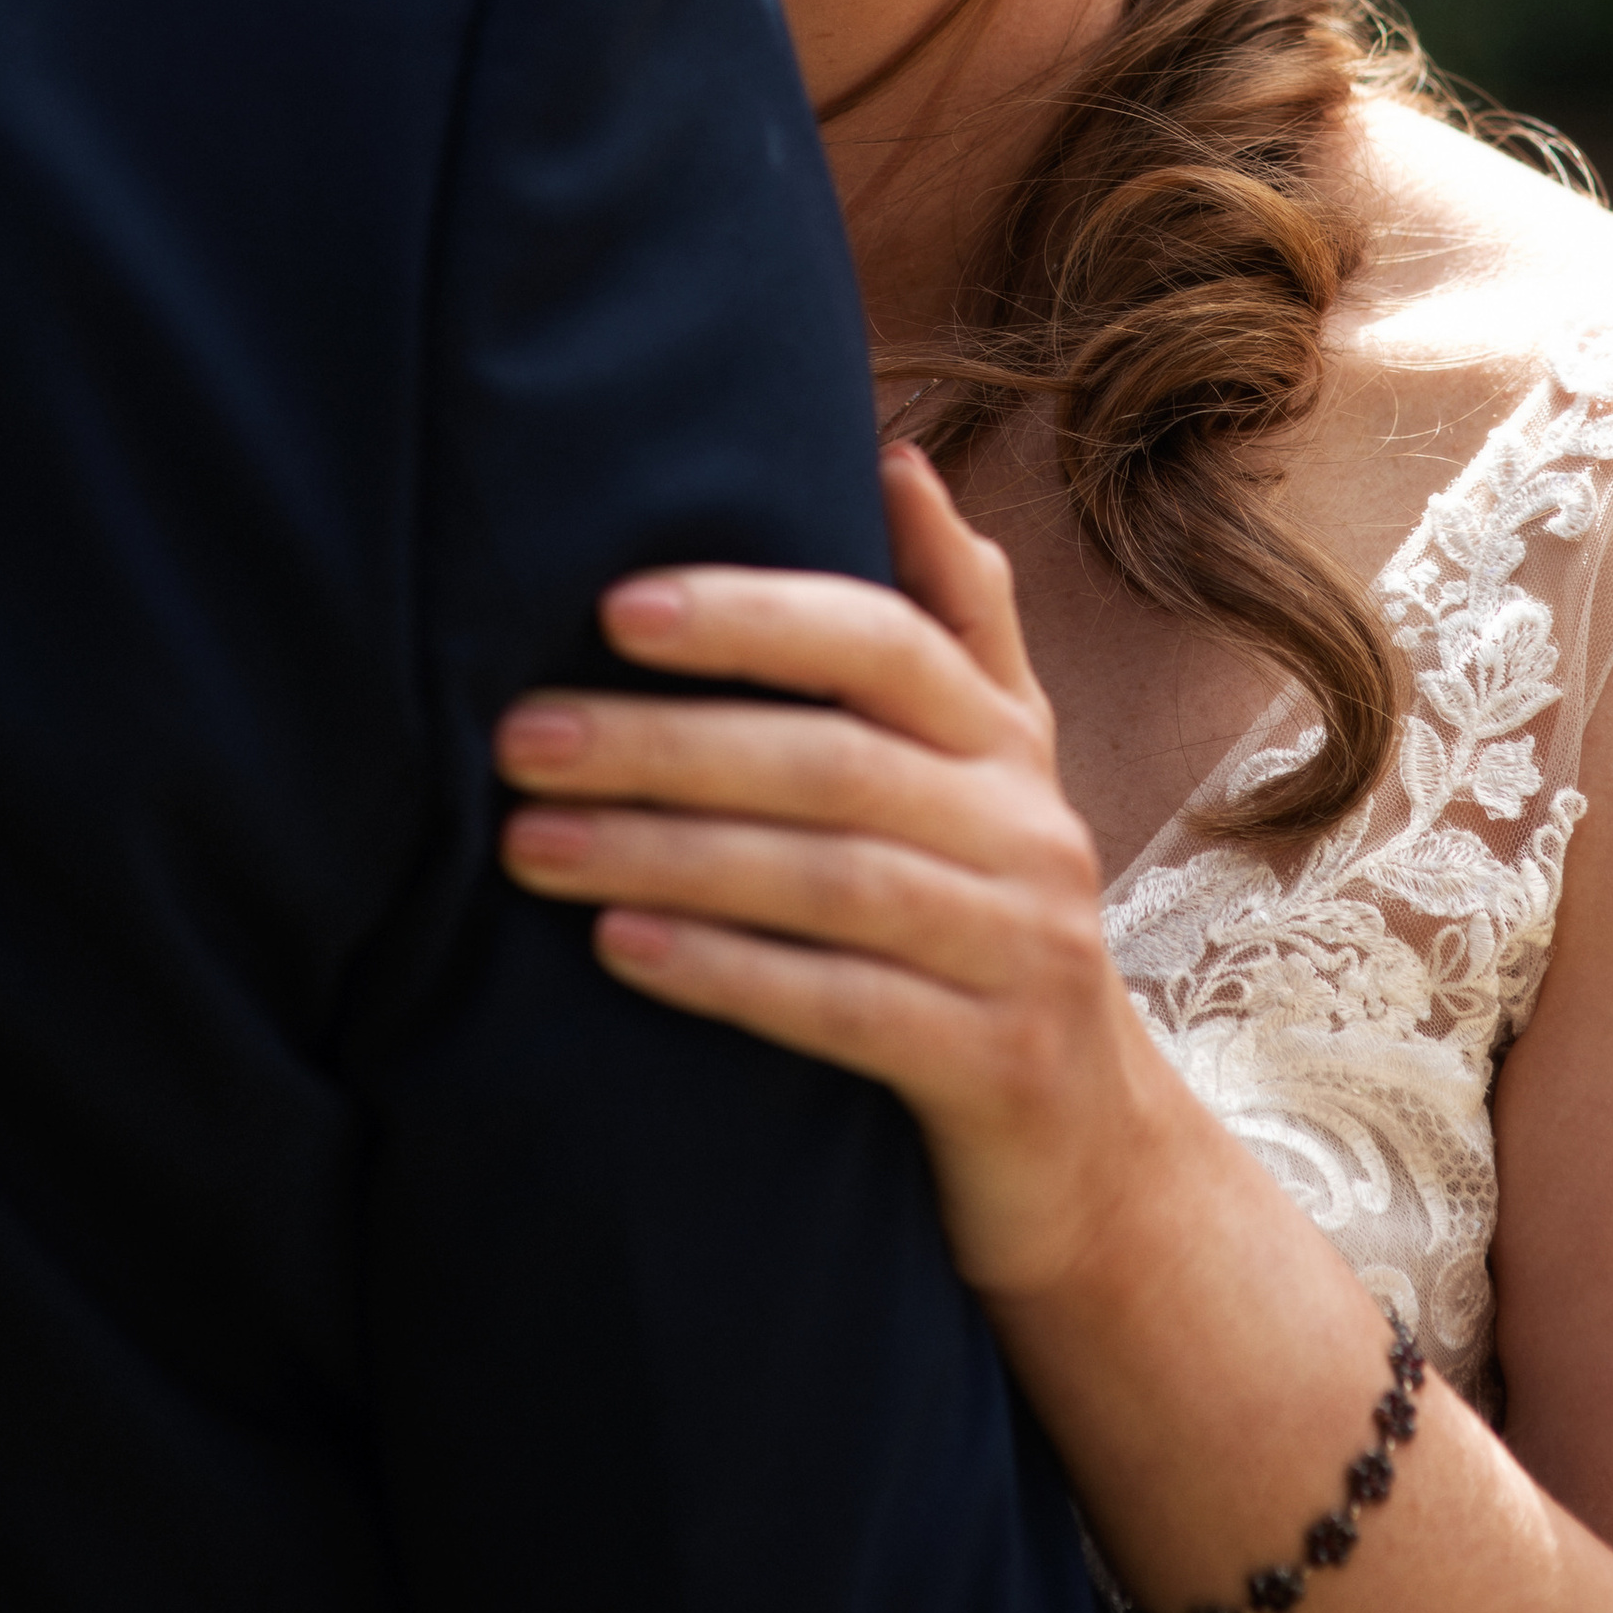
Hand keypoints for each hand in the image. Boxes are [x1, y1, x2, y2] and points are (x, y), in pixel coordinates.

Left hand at [494, 444, 1187, 1296]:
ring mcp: (1025, 949)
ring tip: (530, 845)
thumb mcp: (989, 769)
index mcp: (1003, 741)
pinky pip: (849, 1007)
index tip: (614, 607)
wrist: (1092, 1158)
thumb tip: (894, 454)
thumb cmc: (987, 929)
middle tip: (520, 736)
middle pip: (835, 759)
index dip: (755, 615)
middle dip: (667, 740)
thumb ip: (948, 620)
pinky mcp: (1000, 1067)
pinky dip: (729, 972)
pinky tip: (621, 951)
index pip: (884, 640)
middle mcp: (1027, 827)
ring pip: (833, 879)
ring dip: (669, 854)